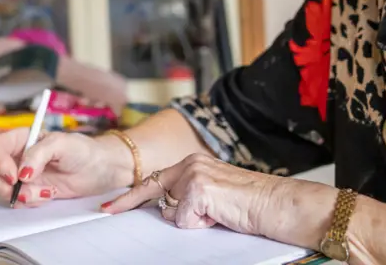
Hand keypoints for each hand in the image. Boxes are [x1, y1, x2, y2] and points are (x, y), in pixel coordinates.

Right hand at [0, 128, 128, 207]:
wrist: (101, 170)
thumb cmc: (83, 150)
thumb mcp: (61, 144)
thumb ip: (39, 154)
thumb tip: (22, 173)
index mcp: (22, 138)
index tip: (14, 175)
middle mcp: (18, 156)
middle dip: (3, 184)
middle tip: (22, 190)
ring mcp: (23, 175)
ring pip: (2, 187)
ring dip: (18, 195)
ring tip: (43, 193)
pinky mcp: (32, 190)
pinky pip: (18, 200)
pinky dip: (29, 201)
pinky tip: (47, 195)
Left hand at [101, 153, 279, 235]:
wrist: (276, 204)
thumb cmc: (249, 203)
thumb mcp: (213, 193)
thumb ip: (189, 194)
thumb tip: (168, 209)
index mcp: (193, 162)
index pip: (154, 181)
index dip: (130, 197)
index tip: (108, 207)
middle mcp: (189, 163)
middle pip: (160, 198)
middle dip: (172, 212)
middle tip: (193, 212)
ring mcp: (192, 175)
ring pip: (172, 212)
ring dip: (193, 219)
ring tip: (219, 212)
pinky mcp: (198, 190)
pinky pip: (184, 220)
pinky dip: (201, 224)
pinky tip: (220, 215)